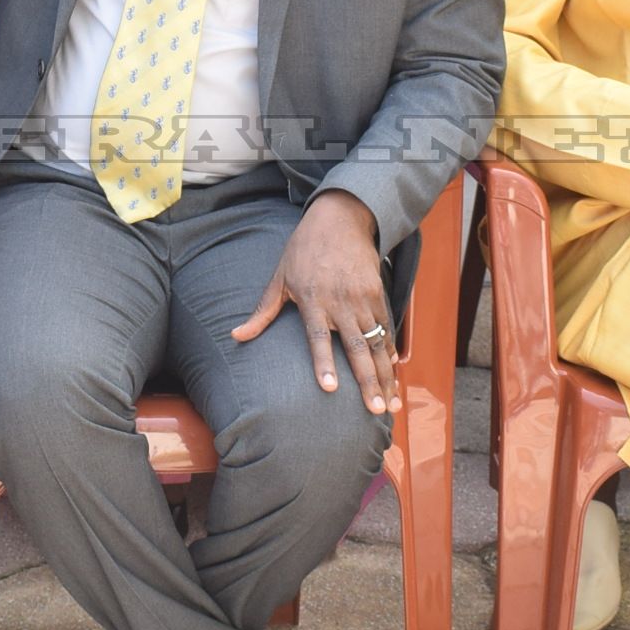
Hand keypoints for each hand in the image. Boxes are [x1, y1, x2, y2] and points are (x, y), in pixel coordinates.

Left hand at [232, 190, 398, 415]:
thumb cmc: (303, 250)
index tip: (329, 388)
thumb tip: (236, 336)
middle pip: (356, 348)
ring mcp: (362, 298)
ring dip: (384, 374)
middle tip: (376, 409)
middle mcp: (340, 302)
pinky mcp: (377, 293)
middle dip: (368, 381)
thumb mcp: (279, 277)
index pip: (318, 338)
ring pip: (376, 343)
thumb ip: (262, 311)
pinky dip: (389, 351)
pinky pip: (385, 327)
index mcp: (312, 300)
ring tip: (390, 401)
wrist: (339, 220)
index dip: (324, 363)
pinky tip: (393, 373)